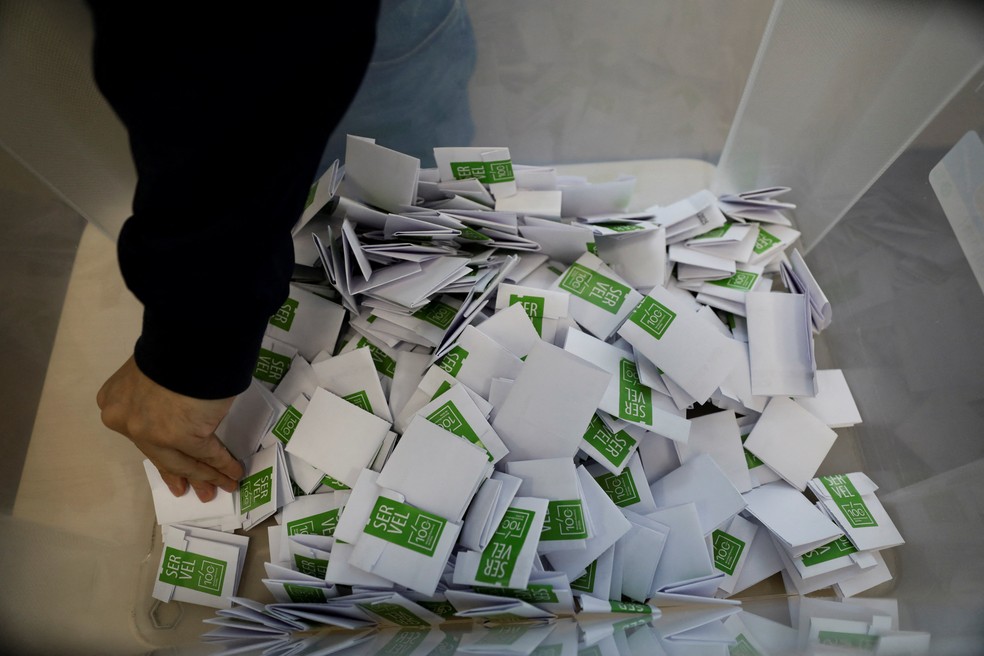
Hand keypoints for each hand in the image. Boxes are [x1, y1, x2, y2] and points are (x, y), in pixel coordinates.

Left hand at [97, 356, 243, 501]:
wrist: (187, 341)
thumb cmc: (172, 351)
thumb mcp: (152, 372)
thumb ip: (157, 396)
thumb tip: (180, 412)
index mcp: (115, 405)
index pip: (142, 436)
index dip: (161, 457)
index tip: (175, 475)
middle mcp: (128, 423)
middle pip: (162, 455)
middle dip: (184, 475)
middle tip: (195, 491)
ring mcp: (154, 433)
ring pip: (184, 461)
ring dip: (207, 476)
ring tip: (224, 487)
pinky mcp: (183, 437)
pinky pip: (208, 455)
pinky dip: (223, 466)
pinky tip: (234, 473)